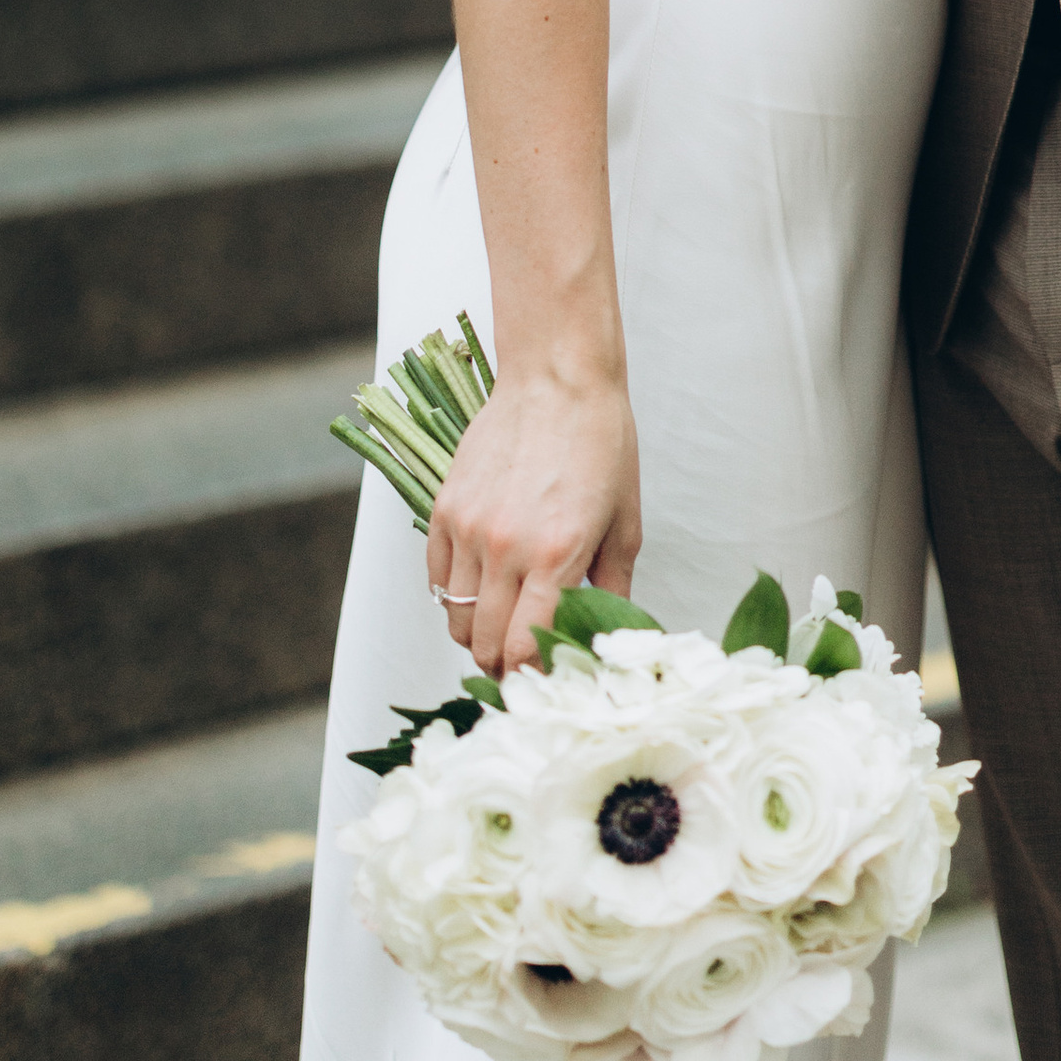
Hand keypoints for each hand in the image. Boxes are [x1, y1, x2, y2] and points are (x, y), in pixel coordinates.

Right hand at [426, 366, 641, 679]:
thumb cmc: (600, 443)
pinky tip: (482, 588)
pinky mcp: (444, 510)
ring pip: (454, 619)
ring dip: (476, 635)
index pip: (524, 650)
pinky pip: (436, 580)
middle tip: (523, 664)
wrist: (557, 377)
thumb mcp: (624, 521)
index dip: (531, 678)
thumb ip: (611, 588)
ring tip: (502, 626)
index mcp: (556, 554)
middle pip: (484, 644)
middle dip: (503, 666)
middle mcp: (505, 547)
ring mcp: (468, 528)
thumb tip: (605, 636)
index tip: (542, 682)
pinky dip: (453, 598)